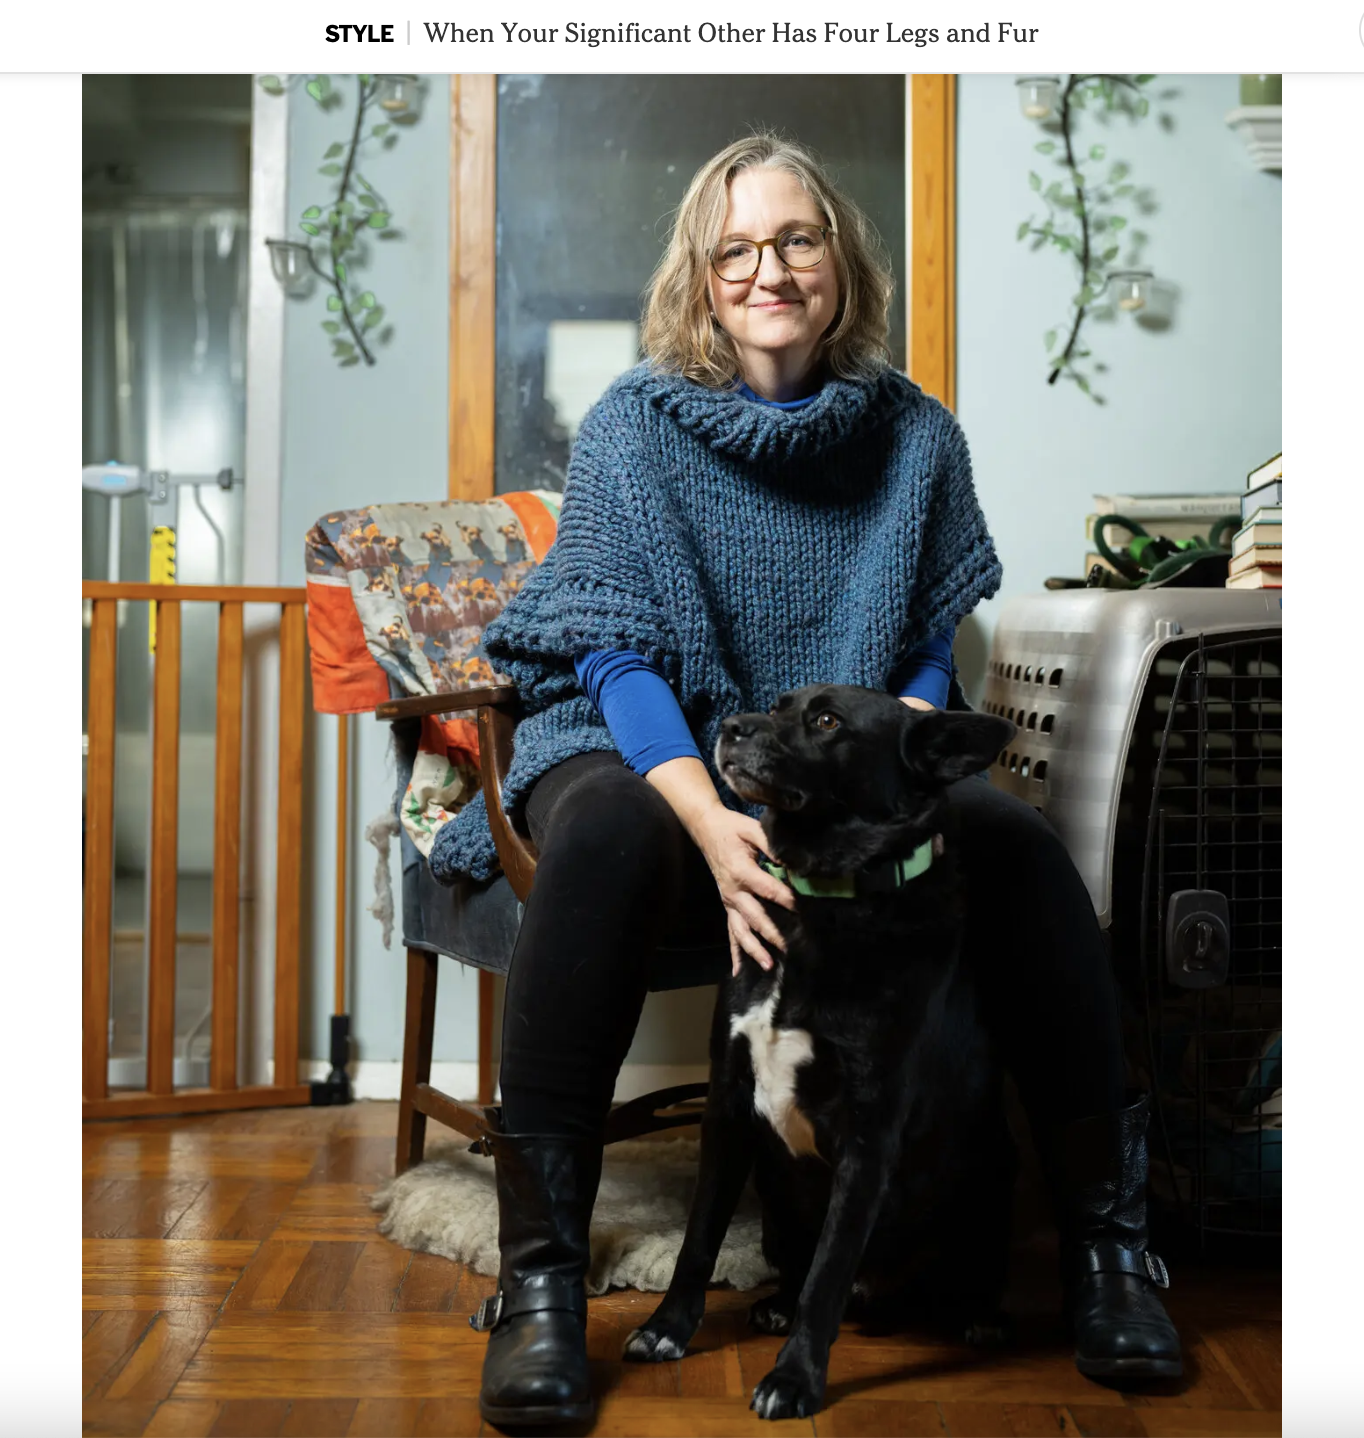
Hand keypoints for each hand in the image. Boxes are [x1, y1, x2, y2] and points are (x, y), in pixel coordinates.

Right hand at [693, 807, 797, 975]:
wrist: (706, 829)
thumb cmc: (732, 828)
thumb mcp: (753, 829)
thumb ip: (773, 846)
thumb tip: (794, 863)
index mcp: (741, 871)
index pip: (768, 890)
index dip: (787, 900)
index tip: (805, 911)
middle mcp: (733, 891)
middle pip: (756, 917)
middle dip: (774, 934)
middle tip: (792, 949)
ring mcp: (728, 901)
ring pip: (741, 930)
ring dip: (754, 949)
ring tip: (768, 965)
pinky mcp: (727, 905)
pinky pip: (730, 931)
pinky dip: (735, 952)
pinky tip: (739, 971)